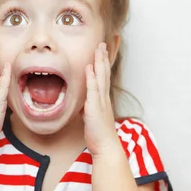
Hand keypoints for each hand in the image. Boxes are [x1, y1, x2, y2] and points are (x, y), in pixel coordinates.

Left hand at [83, 42, 119, 156]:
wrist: (106, 147)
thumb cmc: (99, 135)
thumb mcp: (92, 118)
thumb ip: (89, 109)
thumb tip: (84, 105)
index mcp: (103, 99)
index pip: (104, 77)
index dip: (103, 64)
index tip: (103, 51)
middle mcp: (104, 97)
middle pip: (104, 73)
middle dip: (103, 57)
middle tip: (103, 43)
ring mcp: (101, 101)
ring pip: (101, 77)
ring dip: (100, 62)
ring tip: (99, 48)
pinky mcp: (95, 107)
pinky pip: (93, 89)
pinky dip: (91, 77)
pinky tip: (89, 67)